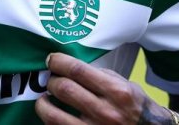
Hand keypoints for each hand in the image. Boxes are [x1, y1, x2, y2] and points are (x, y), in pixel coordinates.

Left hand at [36, 52, 170, 123]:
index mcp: (116, 91)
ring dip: (43, 104)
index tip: (51, 60)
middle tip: (50, 79)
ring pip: (54, 115)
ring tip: (44, 98)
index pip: (78, 71)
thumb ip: (100, 75)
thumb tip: (70, 67)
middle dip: (51, 81)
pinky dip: (51, 120)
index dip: (59, 62)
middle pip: (64, 89)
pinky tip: (52, 114)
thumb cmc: (135, 106)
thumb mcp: (124, 84)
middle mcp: (106, 112)